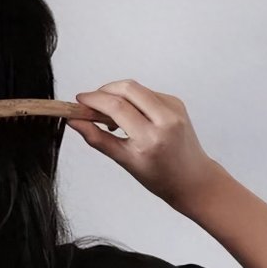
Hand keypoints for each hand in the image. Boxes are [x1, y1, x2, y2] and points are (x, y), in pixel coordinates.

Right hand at [67, 79, 224, 209]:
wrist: (193, 180)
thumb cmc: (159, 176)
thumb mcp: (124, 160)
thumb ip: (96, 138)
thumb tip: (74, 121)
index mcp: (151, 138)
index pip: (116, 107)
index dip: (94, 99)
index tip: (79, 100)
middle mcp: (166, 120)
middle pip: (127, 88)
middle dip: (103, 91)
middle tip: (91, 105)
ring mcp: (174, 108)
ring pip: (136, 88)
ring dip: (116, 94)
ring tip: (109, 116)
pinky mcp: (176, 102)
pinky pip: (146, 92)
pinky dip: (130, 99)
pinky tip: (128, 116)